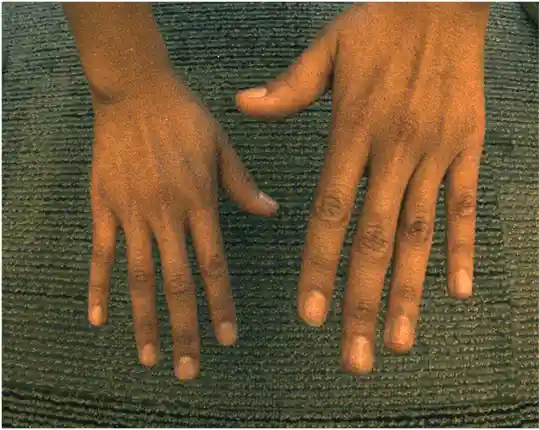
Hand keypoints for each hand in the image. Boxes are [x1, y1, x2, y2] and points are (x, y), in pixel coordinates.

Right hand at [88, 74, 277, 379]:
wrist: (136, 89)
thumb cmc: (184, 116)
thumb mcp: (222, 146)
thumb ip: (243, 185)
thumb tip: (271, 211)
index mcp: (199, 202)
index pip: (213, 265)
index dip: (221, 304)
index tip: (227, 338)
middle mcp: (166, 213)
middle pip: (176, 283)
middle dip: (184, 329)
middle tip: (189, 369)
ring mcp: (132, 211)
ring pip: (139, 276)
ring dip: (144, 320)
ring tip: (149, 357)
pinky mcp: (104, 204)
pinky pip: (101, 252)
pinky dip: (99, 285)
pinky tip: (99, 317)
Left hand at [237, 3, 488, 373]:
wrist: (442, 0)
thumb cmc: (379, 26)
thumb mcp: (328, 50)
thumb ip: (289, 88)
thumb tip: (244, 106)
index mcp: (353, 132)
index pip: (330, 212)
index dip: (319, 266)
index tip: (310, 314)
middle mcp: (394, 151)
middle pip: (375, 240)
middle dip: (363, 302)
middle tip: (354, 356)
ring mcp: (435, 153)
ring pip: (420, 235)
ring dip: (408, 292)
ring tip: (398, 341)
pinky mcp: (466, 148)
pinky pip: (464, 206)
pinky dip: (461, 249)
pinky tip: (457, 291)